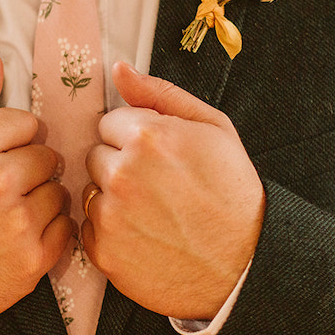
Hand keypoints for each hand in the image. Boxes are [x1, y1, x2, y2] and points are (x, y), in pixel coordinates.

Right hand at [0, 53, 72, 324]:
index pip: (28, 122)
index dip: (14, 140)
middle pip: (47, 155)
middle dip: (30, 168)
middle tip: (2, 188)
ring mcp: (16, 221)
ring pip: (59, 191)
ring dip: (42, 199)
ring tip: (9, 213)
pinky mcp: (31, 258)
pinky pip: (65, 227)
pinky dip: (49, 231)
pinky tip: (19, 236)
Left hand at [82, 62, 264, 319]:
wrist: (245, 265)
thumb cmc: (232, 193)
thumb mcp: (212, 128)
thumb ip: (159, 93)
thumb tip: (119, 69)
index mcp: (148, 136)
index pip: (110, 122)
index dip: (136, 138)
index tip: (160, 156)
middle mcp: (123, 174)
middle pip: (96, 155)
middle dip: (121, 165)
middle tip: (158, 186)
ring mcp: (111, 216)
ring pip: (91, 191)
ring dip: (113, 198)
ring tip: (153, 212)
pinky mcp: (104, 251)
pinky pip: (89, 227)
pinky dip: (111, 231)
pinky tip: (144, 235)